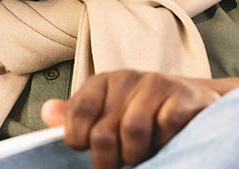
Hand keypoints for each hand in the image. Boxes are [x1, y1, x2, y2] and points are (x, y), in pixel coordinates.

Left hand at [41, 70, 224, 168]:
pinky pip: (165, 126)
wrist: (191, 100)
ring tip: (139, 156)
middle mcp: (127, 78)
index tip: (87, 151)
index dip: (79, 140)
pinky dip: (163, 143)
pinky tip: (164, 142)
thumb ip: (75, 116)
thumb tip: (47, 113)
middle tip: (117, 164)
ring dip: (135, 155)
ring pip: (133, 131)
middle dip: (108, 159)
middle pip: (104, 132)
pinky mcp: (183, 97)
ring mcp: (157, 84)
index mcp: (103, 82)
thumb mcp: (105, 111)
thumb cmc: (140, 111)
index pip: (77, 112)